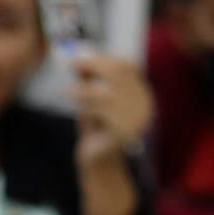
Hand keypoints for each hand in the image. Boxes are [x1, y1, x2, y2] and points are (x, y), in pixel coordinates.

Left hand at [68, 53, 152, 167]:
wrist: (96, 157)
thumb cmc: (94, 124)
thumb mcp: (92, 97)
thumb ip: (90, 78)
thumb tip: (78, 57)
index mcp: (141, 92)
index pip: (128, 67)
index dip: (103, 58)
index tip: (80, 57)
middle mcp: (144, 104)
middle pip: (119, 75)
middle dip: (93, 66)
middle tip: (71, 65)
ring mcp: (137, 120)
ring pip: (108, 93)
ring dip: (84, 89)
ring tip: (68, 93)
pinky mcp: (124, 133)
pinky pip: (102, 112)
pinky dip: (86, 107)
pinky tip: (78, 109)